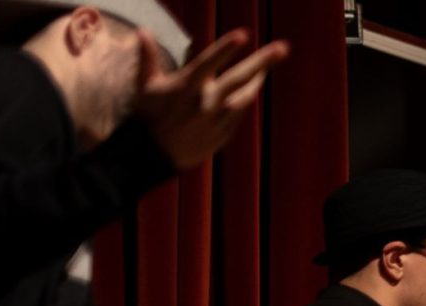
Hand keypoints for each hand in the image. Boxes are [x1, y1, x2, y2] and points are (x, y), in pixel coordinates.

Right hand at [133, 30, 290, 170]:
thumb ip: (147, 57)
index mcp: (187, 85)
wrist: (153, 155)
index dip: (227, 48)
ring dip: (258, 80)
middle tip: (283, 48)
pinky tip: (250, 90)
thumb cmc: (147, 115)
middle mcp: (206, 101)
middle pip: (240, 78)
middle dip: (263, 62)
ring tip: (267, 69)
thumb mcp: (145, 86)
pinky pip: (239, 113)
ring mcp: (217, 119)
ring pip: (245, 97)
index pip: (210, 61)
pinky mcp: (223, 134)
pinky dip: (245, 100)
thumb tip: (142, 30)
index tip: (244, 35)